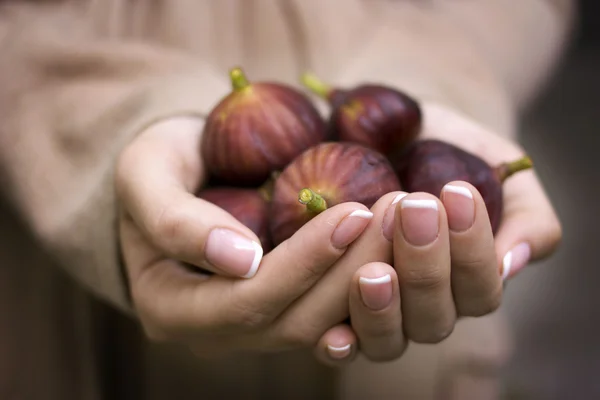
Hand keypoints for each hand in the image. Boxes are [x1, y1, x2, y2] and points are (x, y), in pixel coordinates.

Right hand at [115, 116, 381, 356]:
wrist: (179, 172)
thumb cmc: (158, 165)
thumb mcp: (145, 174)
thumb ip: (175, 219)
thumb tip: (242, 261)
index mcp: (171, 308)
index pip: (246, 302)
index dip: (303, 263)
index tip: (354, 211)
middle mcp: (217, 331)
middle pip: (295, 321)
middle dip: (352, 272)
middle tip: (398, 214)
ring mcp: (256, 326)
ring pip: (325, 323)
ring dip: (372, 276)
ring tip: (408, 223)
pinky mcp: (289, 308)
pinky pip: (337, 312)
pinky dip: (374, 282)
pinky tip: (403, 244)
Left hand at [287, 101, 561, 359]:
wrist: (382, 130)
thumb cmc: (444, 150)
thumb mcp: (493, 166)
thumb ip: (522, 213)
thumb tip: (510, 264)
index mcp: (468, 281)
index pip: (480, 290)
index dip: (472, 250)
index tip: (456, 193)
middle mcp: (425, 305)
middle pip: (434, 318)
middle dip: (425, 267)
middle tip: (413, 209)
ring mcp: (379, 313)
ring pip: (389, 340)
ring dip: (382, 309)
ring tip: (372, 272)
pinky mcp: (333, 311)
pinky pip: (340, 345)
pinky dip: (340, 344)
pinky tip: (333, 334)